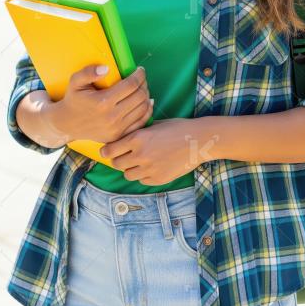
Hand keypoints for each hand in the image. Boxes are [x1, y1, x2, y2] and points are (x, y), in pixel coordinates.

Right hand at [50, 65, 153, 143]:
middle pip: (140, 96)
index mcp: (103, 102)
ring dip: (146, 96)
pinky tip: (145, 102)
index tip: (140, 69)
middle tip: (141, 78)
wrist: (68, 124)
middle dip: (144, 84)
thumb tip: (106, 68)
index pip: (131, 85)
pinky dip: (147, 111)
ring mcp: (117, 129)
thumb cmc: (74, 99)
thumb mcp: (75, 82)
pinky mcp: (119, 136)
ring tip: (142, 88)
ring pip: (143, 109)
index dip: (139, 75)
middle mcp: (112, 117)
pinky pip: (141, 123)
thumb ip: (88, 72)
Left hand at [99, 117, 216, 184]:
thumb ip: (138, 131)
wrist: (198, 140)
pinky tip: (152, 166)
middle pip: (116, 164)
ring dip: (130, 169)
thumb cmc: (178, 128)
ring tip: (139, 162)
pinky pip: (142, 180)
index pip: (110, 150)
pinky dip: (143, 175)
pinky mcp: (158, 179)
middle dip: (118, 160)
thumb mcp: (155, 124)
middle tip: (123, 156)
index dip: (106, 151)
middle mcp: (140, 155)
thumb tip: (123, 135)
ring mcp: (149, 169)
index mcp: (137, 138)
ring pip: (128, 175)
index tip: (106, 151)